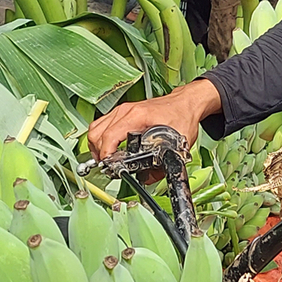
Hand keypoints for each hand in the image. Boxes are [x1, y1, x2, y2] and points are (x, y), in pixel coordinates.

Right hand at [87, 78, 223, 161]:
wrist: (186, 102)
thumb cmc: (182, 115)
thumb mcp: (177, 143)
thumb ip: (163, 164)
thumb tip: (149, 179)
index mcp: (137, 116)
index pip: (110, 135)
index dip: (105, 154)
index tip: (108, 166)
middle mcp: (126, 111)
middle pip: (97, 132)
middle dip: (98, 153)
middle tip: (105, 166)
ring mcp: (123, 110)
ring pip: (96, 127)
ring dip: (96, 146)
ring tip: (103, 159)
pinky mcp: (123, 112)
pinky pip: (101, 124)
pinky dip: (100, 137)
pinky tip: (106, 147)